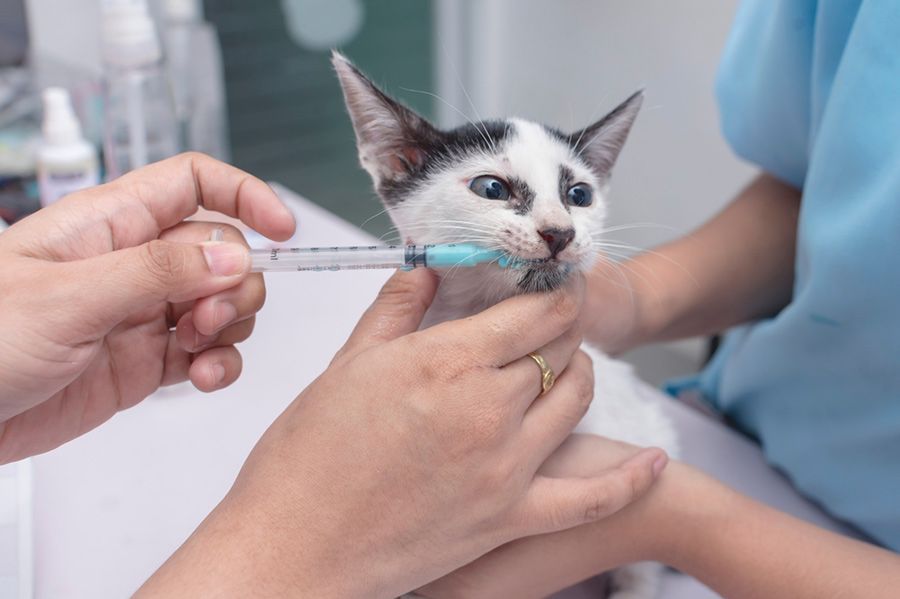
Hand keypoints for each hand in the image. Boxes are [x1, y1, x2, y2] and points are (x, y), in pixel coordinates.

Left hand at [0, 153, 294, 461]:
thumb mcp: (68, 298)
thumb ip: (156, 273)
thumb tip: (236, 258)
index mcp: (110, 225)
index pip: (193, 183)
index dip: (244, 195)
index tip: (282, 229)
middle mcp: (134, 263)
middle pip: (222, 251)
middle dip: (235, 283)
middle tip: (206, 316)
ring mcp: (142, 313)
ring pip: (224, 302)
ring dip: (230, 326)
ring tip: (197, 350)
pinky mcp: (145, 363)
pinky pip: (207, 353)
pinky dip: (219, 365)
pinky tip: (203, 377)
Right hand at [138, 269, 666, 597]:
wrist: (294, 546)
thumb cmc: (306, 455)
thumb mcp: (347, 365)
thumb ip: (396, 308)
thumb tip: (426, 268)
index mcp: (447, 359)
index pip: (533, 309)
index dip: (554, 289)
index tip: (557, 281)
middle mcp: (488, 407)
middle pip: (561, 349)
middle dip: (562, 326)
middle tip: (552, 318)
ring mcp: (507, 466)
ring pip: (577, 400)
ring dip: (580, 374)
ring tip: (565, 365)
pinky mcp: (510, 518)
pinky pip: (591, 498)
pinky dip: (630, 480)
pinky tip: (656, 464)